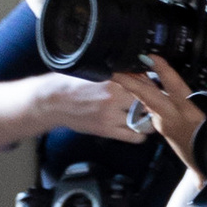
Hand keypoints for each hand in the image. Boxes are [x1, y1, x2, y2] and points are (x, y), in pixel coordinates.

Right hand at [18, 71, 157, 145]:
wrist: (52, 101)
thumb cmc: (71, 83)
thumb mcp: (94, 71)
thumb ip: (116, 72)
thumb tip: (137, 71)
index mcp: (112, 79)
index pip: (143, 80)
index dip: (151, 82)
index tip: (153, 83)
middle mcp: (114, 97)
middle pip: (147, 99)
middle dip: (153, 99)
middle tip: (154, 100)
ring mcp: (111, 116)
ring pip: (144, 120)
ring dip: (148, 118)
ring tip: (148, 115)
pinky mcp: (106, 130)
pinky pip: (133, 136)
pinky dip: (140, 134)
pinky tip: (138, 129)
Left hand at [124, 54, 206, 168]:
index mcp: (190, 114)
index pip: (174, 87)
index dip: (162, 71)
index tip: (150, 56)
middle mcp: (173, 120)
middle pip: (148, 97)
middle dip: (130, 82)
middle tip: (115, 69)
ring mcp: (165, 125)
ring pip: (147, 101)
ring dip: (137, 86)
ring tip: (126, 71)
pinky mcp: (164, 129)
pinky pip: (152, 107)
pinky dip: (147, 95)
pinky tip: (145, 86)